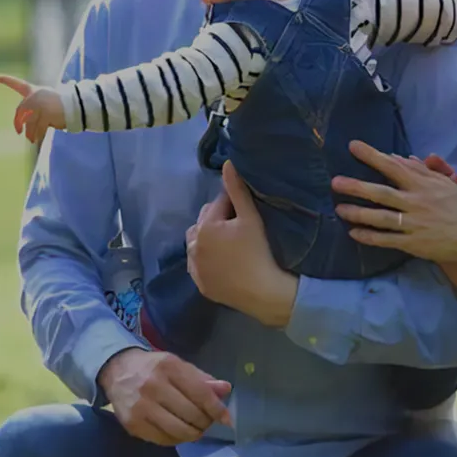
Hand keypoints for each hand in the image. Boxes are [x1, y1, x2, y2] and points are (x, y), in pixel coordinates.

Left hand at [0, 75, 67, 145]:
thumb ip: (34, 111)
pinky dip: (37, 136)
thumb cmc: (62, 106)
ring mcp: (40, 105)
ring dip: (29, 133)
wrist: (77, 106)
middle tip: (18, 131)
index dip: (8, 80)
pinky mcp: (45, 114)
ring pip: (28, 122)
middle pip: (20, 111)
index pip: (19, 85)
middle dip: (18, 122)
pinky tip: (36, 140)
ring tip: (31, 140)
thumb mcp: (46, 104)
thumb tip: (26, 129)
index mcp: (35, 91)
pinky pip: (37, 129)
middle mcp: (35, 96)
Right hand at [98, 348, 232, 445]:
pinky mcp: (133, 424)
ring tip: (195, 429)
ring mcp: (141, 407)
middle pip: (192, 414)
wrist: (116, 371)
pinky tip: (178, 432)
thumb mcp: (177, 365)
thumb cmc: (153, 368)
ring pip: (179, 431)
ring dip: (193, 433)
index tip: (226, 419)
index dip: (217, 409)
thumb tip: (225, 390)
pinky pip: (164, 440)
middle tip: (206, 422)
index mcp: (168, 367)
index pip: (200, 393)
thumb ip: (201, 379)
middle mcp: (153, 386)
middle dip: (205, 422)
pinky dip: (177, 439)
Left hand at [185, 163, 297, 327]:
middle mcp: (192, 245)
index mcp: (204, 226)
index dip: (235, 206)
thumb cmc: (259, 252)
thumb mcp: (251, 218)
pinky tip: (223, 262)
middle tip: (242, 230)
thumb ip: (237, 190)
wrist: (264, 293)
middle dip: (219, 220)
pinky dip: (207, 259)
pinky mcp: (199, 284)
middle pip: (206, 222)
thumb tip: (227, 164)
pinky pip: (199, 264)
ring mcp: (194, 267)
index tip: (248, 214)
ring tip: (231, 245)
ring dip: (209, 239)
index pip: (219, 204)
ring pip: (198, 243)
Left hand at [332, 140, 456, 263]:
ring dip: (357, 213)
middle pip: (380, 193)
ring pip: (380, 218)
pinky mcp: (413, 244)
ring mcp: (414, 225)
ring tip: (339, 209)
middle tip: (335, 182)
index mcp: (423, 185)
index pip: (393, 166)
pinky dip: (369, 236)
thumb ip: (422, 170)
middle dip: (356, 187)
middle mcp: (416, 203)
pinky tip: (353, 233)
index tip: (353, 146)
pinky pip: (387, 240)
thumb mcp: (445, 183)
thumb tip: (400, 158)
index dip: (372, 156)